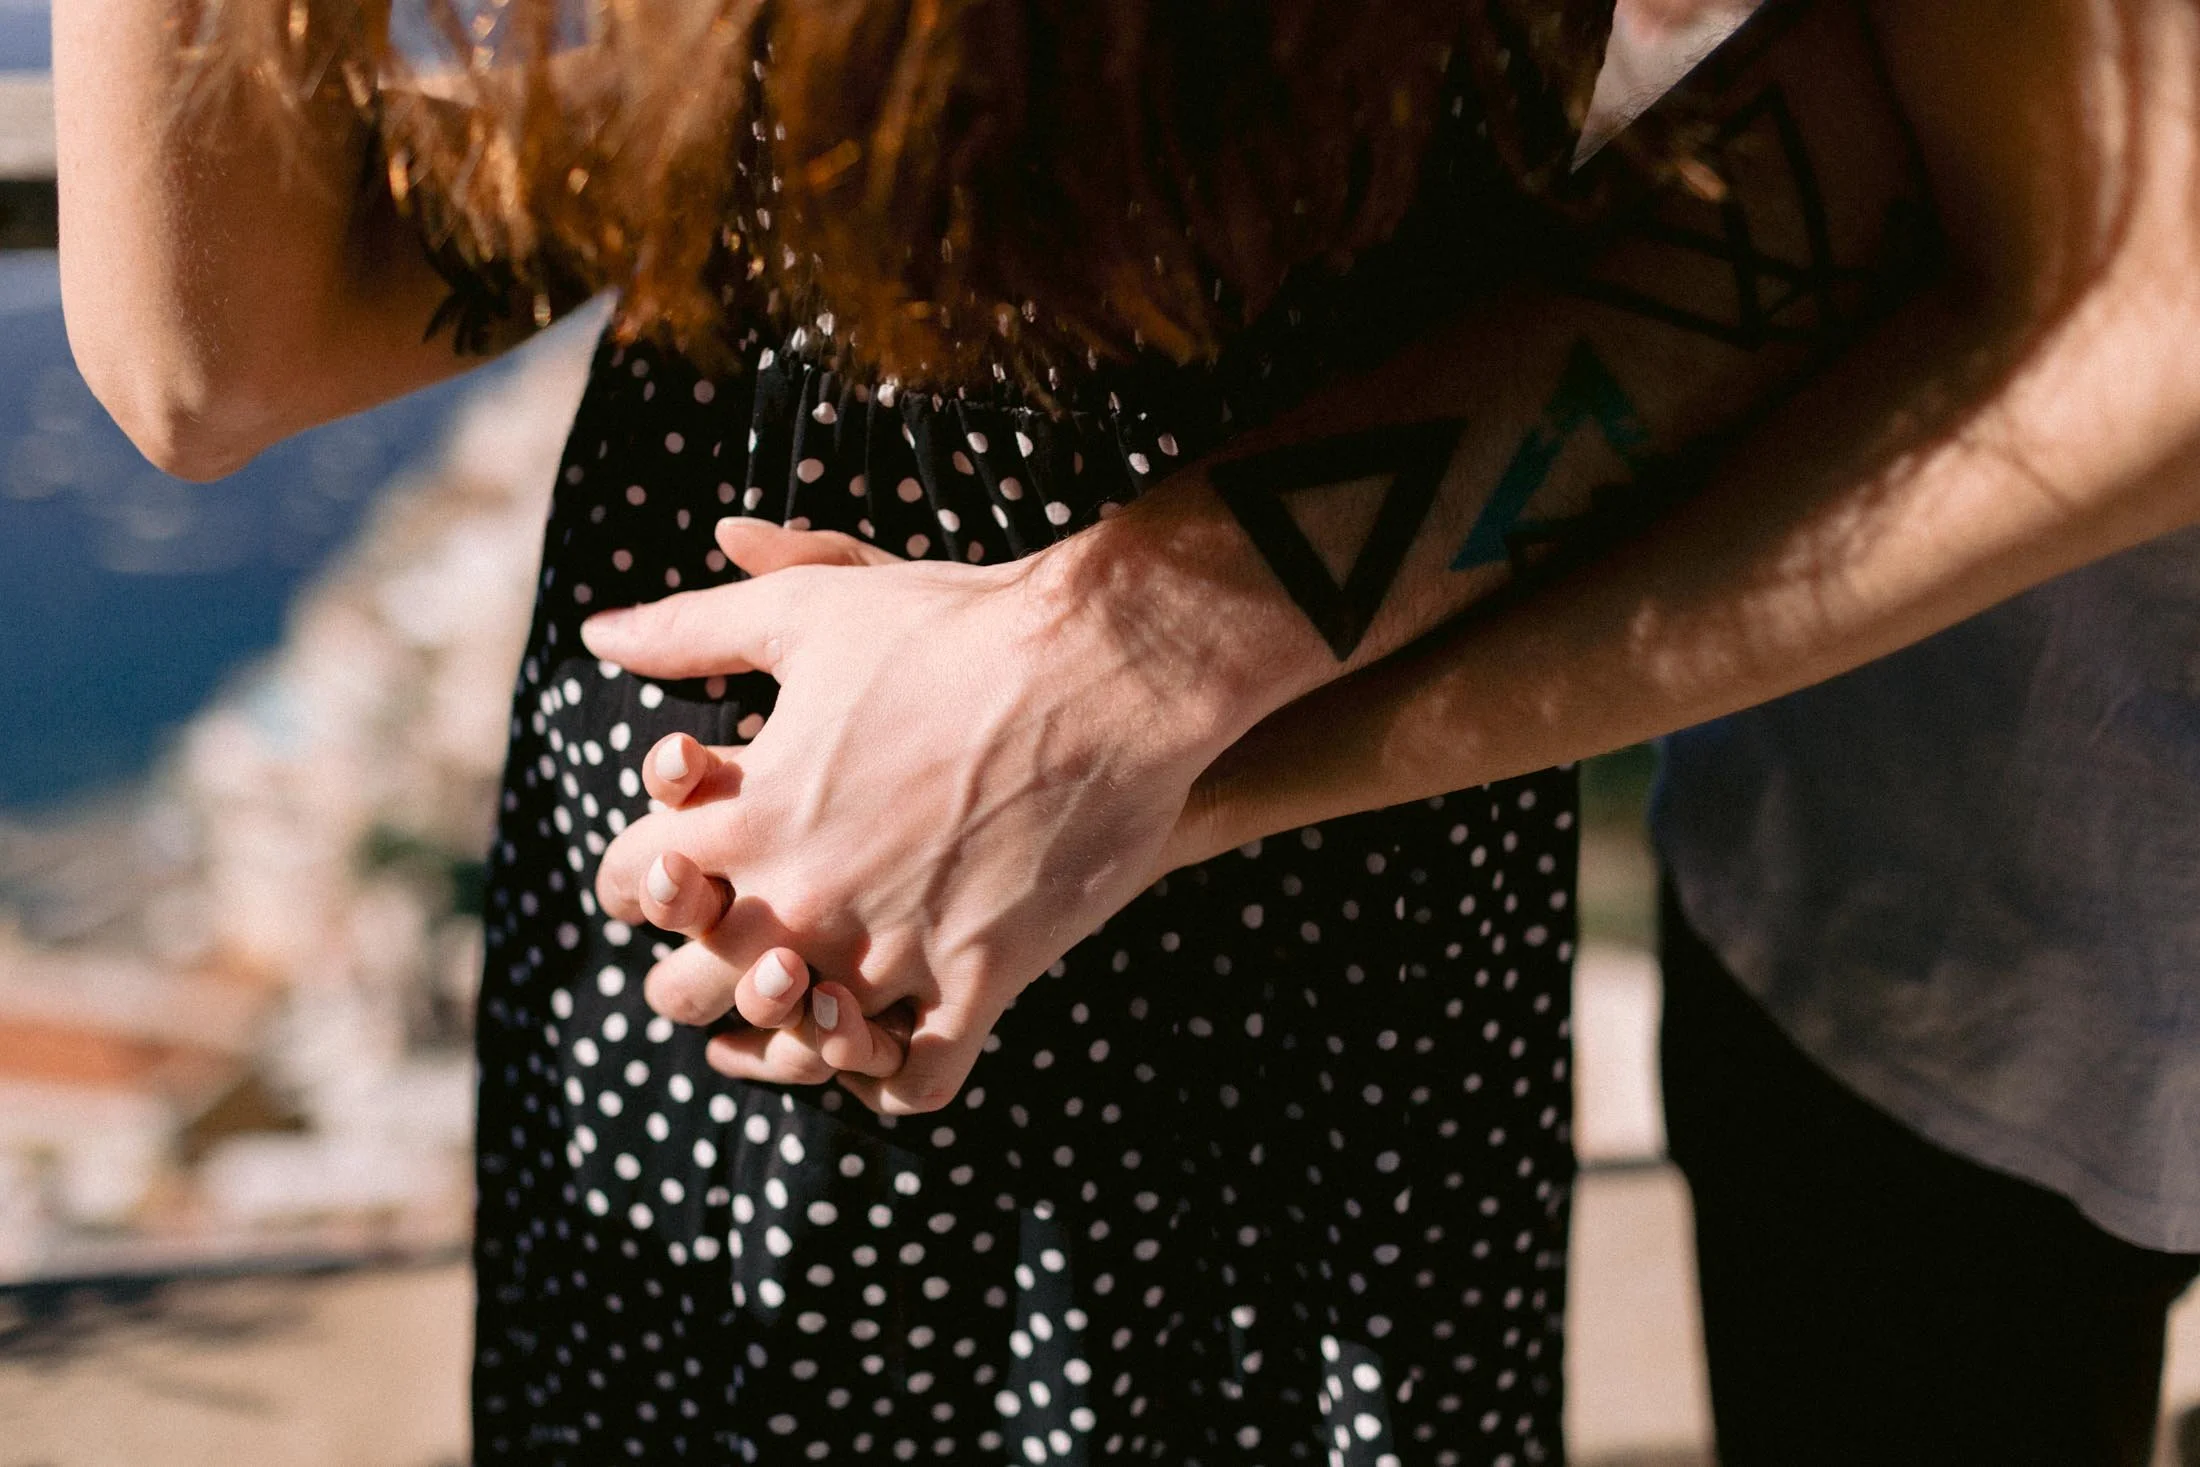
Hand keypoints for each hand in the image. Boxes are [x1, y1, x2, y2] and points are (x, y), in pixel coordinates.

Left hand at [586, 517, 1238, 1113]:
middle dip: (690, 976)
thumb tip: (599, 633)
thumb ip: (694, 627)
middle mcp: (804, 897)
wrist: (1105, 666)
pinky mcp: (981, 979)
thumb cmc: (955, 627)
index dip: (634, 877)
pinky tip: (889, 1048)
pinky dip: (892, 1079)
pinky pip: (916, 1081)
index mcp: (746, 814)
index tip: (664, 868)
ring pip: (799, 1050)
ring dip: (787, 1039)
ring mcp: (893, 950)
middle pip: (687, 993)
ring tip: (797, 1015)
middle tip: (722, 952)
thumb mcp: (809, 612)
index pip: (625, 883)